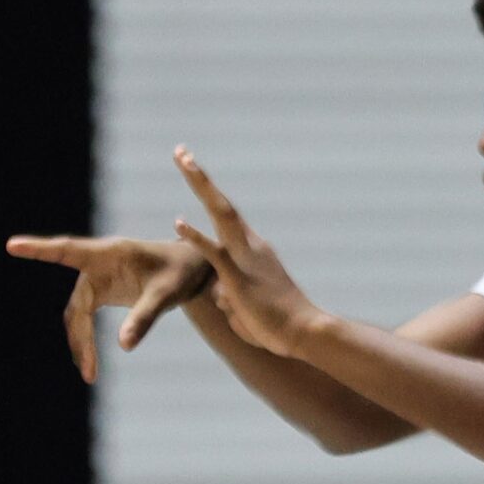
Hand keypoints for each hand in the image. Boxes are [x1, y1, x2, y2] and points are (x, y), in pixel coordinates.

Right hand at [5, 234, 213, 382]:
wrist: (193, 269)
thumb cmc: (181, 272)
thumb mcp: (167, 294)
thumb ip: (145, 316)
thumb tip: (124, 346)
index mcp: (110, 253)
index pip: (68, 250)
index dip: (39, 248)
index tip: (12, 245)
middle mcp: (97, 264)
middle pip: (77, 304)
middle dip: (80, 337)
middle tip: (89, 371)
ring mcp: (97, 279)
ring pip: (78, 315)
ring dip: (81, 343)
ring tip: (90, 374)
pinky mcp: (101, 292)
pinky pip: (84, 318)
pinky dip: (86, 339)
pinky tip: (88, 363)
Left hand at [171, 148, 328, 356]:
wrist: (305, 332)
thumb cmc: (279, 325)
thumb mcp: (247, 306)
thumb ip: (228, 294)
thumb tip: (216, 292)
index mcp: (254, 250)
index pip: (226, 215)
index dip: (208, 192)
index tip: (192, 170)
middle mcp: (251, 246)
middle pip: (222, 203)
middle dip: (200, 177)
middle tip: (181, 151)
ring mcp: (245, 258)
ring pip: (221, 213)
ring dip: (202, 185)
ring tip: (184, 160)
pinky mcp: (239, 277)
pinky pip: (213, 253)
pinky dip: (195, 236)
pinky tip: (177, 222)